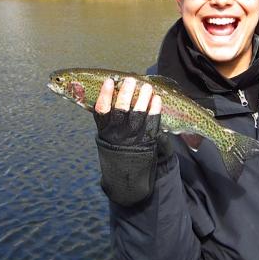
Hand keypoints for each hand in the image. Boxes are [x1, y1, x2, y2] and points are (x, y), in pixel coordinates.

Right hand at [93, 77, 168, 206]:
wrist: (127, 179)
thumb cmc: (115, 150)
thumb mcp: (106, 138)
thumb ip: (108, 119)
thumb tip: (112, 92)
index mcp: (104, 132)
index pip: (101, 111)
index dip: (105, 95)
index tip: (109, 81)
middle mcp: (118, 135)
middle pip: (121, 111)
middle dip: (126, 93)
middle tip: (131, 80)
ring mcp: (133, 139)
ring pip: (138, 115)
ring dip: (143, 98)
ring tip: (146, 86)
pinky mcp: (148, 142)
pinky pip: (153, 124)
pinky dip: (155, 110)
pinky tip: (156, 99)